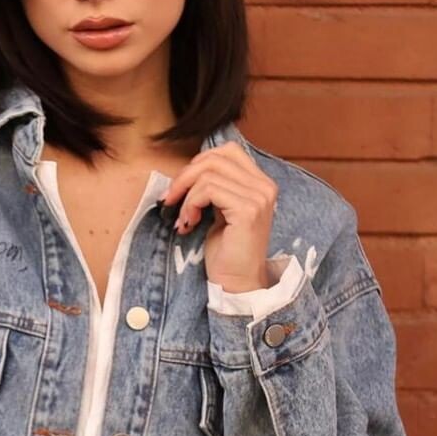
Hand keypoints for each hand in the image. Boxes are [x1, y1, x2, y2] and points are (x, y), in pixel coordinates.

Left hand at [164, 144, 277, 291]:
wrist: (237, 284)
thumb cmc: (226, 252)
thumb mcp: (220, 211)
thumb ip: (215, 187)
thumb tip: (189, 171)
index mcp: (260, 183)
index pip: (228, 151)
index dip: (199, 163)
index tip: (182, 186)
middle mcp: (264, 186)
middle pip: (216, 157)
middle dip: (186, 176)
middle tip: (171, 199)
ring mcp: (259, 197)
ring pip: (209, 173)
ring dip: (186, 195)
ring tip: (183, 218)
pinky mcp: (248, 210)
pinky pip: (208, 190)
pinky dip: (190, 204)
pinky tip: (188, 224)